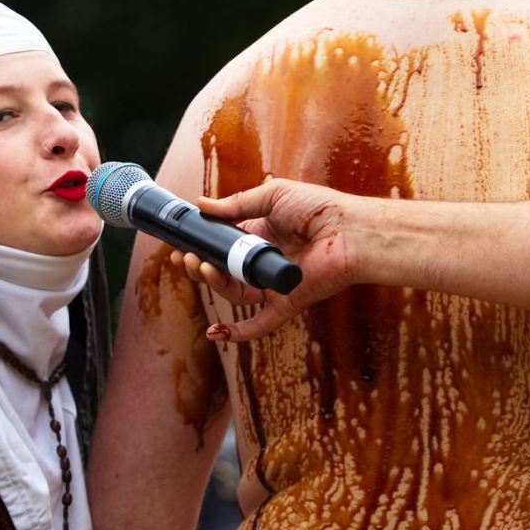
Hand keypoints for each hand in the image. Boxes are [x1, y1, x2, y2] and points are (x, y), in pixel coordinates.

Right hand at [175, 180, 360, 342]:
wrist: (349, 230)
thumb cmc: (318, 209)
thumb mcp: (272, 195)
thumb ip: (237, 204)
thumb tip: (202, 204)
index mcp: (258, 236)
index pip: (220, 246)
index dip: (199, 247)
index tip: (180, 244)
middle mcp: (262, 262)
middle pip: (222, 272)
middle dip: (200, 267)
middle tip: (187, 258)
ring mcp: (272, 284)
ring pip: (234, 293)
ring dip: (213, 284)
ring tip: (204, 267)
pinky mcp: (284, 303)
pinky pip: (258, 325)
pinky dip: (237, 333)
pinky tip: (216, 333)